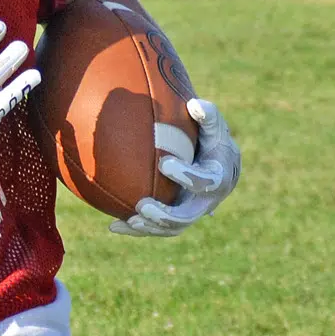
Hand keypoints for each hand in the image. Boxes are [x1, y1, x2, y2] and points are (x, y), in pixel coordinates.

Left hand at [111, 98, 241, 236]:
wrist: (210, 158)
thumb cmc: (210, 137)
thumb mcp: (213, 125)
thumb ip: (207, 115)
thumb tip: (195, 105)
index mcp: (220, 177)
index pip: (206, 181)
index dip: (186, 175)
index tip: (163, 163)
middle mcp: (207, 201)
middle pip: (188, 216)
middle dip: (165, 215)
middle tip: (141, 205)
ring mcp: (192, 212)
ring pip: (172, 229)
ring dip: (150, 228)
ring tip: (129, 220)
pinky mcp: (176, 219)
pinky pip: (157, 228)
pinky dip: (136, 229)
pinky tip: (114, 226)